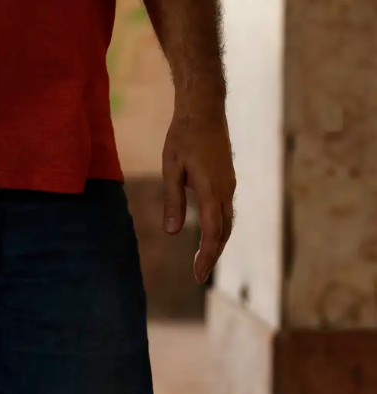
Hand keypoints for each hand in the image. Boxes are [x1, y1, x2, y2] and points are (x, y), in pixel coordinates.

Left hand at [161, 111, 235, 283]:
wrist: (204, 111)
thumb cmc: (183, 137)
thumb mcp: (171, 169)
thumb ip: (173, 201)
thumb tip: (173, 233)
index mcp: (211, 190)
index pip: (212, 232)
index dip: (205, 256)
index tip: (197, 275)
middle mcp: (226, 190)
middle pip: (223, 232)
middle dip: (212, 255)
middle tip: (198, 275)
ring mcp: (229, 185)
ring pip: (227, 222)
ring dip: (217, 243)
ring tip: (202, 260)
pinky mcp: (227, 180)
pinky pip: (226, 210)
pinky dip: (219, 228)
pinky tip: (209, 234)